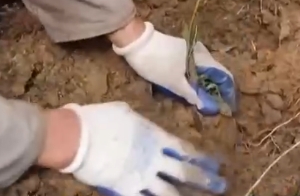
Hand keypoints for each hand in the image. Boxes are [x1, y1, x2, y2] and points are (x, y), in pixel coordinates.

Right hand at [60, 102, 226, 195]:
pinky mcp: (126, 189)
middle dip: (205, 180)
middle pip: (185, 172)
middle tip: (222, 186)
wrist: (77, 136)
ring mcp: (141, 176)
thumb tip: (145, 128)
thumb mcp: (125, 112)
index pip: (185, 150)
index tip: (216, 164)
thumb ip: (141, 124)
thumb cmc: (100, 118)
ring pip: (169, 193)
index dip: (202, 158)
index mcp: (155, 137)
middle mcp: (153, 158)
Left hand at [113, 22, 236, 115]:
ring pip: (201, 68)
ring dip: (202, 82)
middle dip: (213, 88)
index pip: (222, 73)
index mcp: (202, 57)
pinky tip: (189, 85)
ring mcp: (188, 49)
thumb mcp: (173, 82)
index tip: (226, 103)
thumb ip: (189, 93)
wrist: (135, 41)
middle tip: (213, 104)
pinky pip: (191, 65)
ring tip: (202, 98)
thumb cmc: (157, 62)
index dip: (226, 89)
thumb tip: (203, 104)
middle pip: (212, 71)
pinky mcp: (178, 50)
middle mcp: (199, 51)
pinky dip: (193, 76)